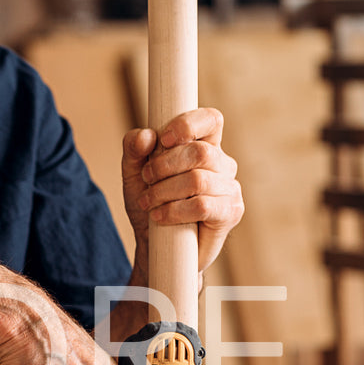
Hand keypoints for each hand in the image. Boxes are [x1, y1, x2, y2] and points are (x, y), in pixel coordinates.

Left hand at [121, 108, 243, 273]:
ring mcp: (230, 188)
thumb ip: (134, 150)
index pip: (211, 119)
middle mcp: (222, 163)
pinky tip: (160, 216)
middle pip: (200, 152)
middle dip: (164, 165)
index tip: (163, 140)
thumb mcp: (133, 174)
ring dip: (164, 191)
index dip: (188, 124)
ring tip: (148, 201)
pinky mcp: (230, 212)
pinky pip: (202, 206)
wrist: (155, 245)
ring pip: (197, 180)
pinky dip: (174, 211)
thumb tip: (146, 135)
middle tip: (146, 179)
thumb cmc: (149, 204)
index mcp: (204, 145)